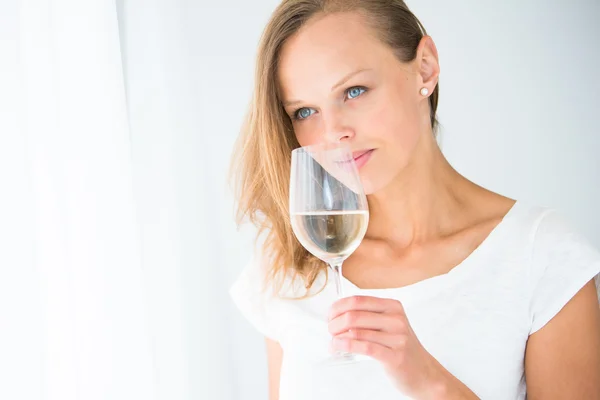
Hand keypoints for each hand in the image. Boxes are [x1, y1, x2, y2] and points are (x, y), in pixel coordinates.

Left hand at [328, 295, 477, 398]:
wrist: (424, 373)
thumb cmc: (401, 348)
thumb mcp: (389, 325)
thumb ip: (368, 317)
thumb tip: (337, 314)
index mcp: (392, 306)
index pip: (357, 300)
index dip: (338, 307)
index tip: (330, 315)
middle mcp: (396, 319)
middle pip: (354, 315)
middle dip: (334, 323)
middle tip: (330, 330)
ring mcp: (397, 337)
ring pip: (356, 331)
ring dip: (337, 337)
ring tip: (332, 342)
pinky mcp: (394, 356)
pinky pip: (364, 347)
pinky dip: (346, 346)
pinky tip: (338, 347)